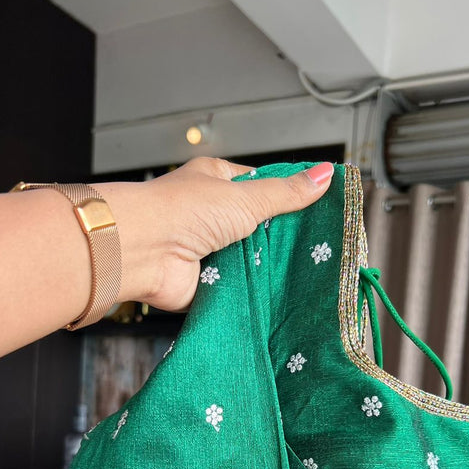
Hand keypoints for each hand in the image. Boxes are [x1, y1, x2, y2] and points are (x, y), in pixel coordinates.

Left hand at [97, 157, 333, 312]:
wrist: (143, 252)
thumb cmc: (183, 212)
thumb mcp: (246, 197)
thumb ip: (286, 193)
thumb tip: (325, 174)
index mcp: (217, 182)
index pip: (262, 187)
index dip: (289, 197)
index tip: (320, 208)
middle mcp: (210, 215)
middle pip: (258, 227)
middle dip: (280, 238)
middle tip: (318, 246)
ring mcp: (208, 250)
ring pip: (250, 259)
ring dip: (266, 266)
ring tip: (304, 272)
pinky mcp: (206, 282)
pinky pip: (237, 286)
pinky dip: (251, 290)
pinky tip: (276, 294)